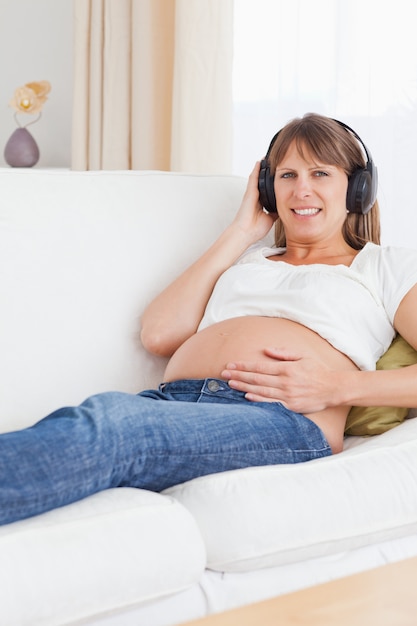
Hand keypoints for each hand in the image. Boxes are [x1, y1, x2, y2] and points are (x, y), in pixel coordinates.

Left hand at [221, 347, 340, 413]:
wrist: (334, 388)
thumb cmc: (317, 371)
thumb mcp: (302, 357)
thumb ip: (284, 353)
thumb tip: (266, 350)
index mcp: (287, 368)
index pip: (260, 366)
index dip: (244, 365)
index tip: (231, 364)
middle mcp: (286, 381)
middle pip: (257, 378)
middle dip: (239, 375)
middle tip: (224, 373)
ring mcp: (288, 395)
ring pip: (261, 390)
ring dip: (244, 386)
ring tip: (231, 383)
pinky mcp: (292, 406)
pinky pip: (272, 403)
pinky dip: (258, 400)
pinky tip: (247, 396)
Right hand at [231, 162, 276, 244]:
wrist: (245, 233)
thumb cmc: (255, 229)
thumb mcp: (271, 219)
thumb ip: (276, 212)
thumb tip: (285, 208)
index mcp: (260, 203)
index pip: (268, 189)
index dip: (273, 182)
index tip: (279, 175)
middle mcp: (255, 196)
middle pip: (262, 181)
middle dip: (268, 172)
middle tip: (275, 162)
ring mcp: (251, 193)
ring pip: (257, 177)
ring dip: (262, 168)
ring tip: (268, 157)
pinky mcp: (249, 192)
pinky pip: (253, 178)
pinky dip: (257, 169)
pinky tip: (260, 161)